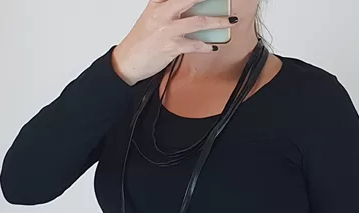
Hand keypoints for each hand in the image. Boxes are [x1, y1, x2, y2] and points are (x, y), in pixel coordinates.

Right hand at [112, 0, 236, 85]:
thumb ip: (167, 7)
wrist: (128, 61)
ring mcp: (167, 30)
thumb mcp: (151, 16)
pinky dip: (206, 46)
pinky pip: (194, 45)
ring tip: (230, 21)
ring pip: (199, 22)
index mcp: (157, 3)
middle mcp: (162, 13)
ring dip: (218, 21)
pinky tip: (213, 46)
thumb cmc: (141, 41)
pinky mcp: (171, 47)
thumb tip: (188, 7)